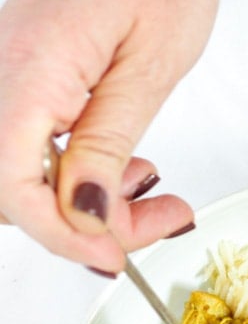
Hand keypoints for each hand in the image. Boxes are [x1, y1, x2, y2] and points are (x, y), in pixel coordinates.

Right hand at [0, 0, 218, 270]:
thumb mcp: (150, 67)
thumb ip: (108, 146)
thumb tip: (86, 216)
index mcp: (29, 70)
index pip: (15, 187)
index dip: (65, 235)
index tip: (117, 256)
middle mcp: (4, 76)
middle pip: (17, 191)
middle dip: (86, 227)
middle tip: (158, 220)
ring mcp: (10, 79)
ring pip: (26, 178)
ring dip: (87, 206)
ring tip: (151, 195)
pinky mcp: (29, 82)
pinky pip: (36, 150)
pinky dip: (82, 178)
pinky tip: (126, 172)